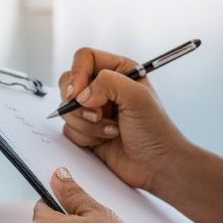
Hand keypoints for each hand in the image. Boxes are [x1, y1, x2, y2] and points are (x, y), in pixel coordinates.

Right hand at [58, 47, 190, 193]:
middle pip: (68, 83)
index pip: (84, 58)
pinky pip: (68, 129)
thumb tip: (81, 94)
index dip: (77, 74)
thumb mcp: (138, 97)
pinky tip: (105, 139)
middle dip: (80, 104)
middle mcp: (103, 88)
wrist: (156, 164)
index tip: (79, 94)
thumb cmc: (155, 130)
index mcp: (119, 71)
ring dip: (87, 124)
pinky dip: (85, 137)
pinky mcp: (86, 129)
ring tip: (111, 130)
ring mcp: (93, 110)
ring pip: (66, 109)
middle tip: (99, 114)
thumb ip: (109, 83)